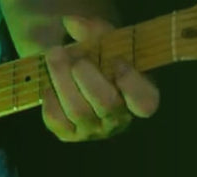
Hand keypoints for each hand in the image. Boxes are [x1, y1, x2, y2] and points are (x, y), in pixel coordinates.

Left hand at [42, 16, 159, 141]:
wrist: (74, 73)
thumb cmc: (99, 57)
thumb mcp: (104, 41)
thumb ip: (96, 31)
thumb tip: (72, 23)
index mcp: (138, 96)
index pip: (145, 103)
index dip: (133, 85)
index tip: (118, 62)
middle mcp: (118, 119)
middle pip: (107, 104)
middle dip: (89, 78)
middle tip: (76, 59)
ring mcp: (93, 130)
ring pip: (78, 111)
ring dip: (63, 79)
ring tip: (54, 54)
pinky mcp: (68, 134)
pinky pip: (57, 120)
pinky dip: (50, 98)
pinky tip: (50, 83)